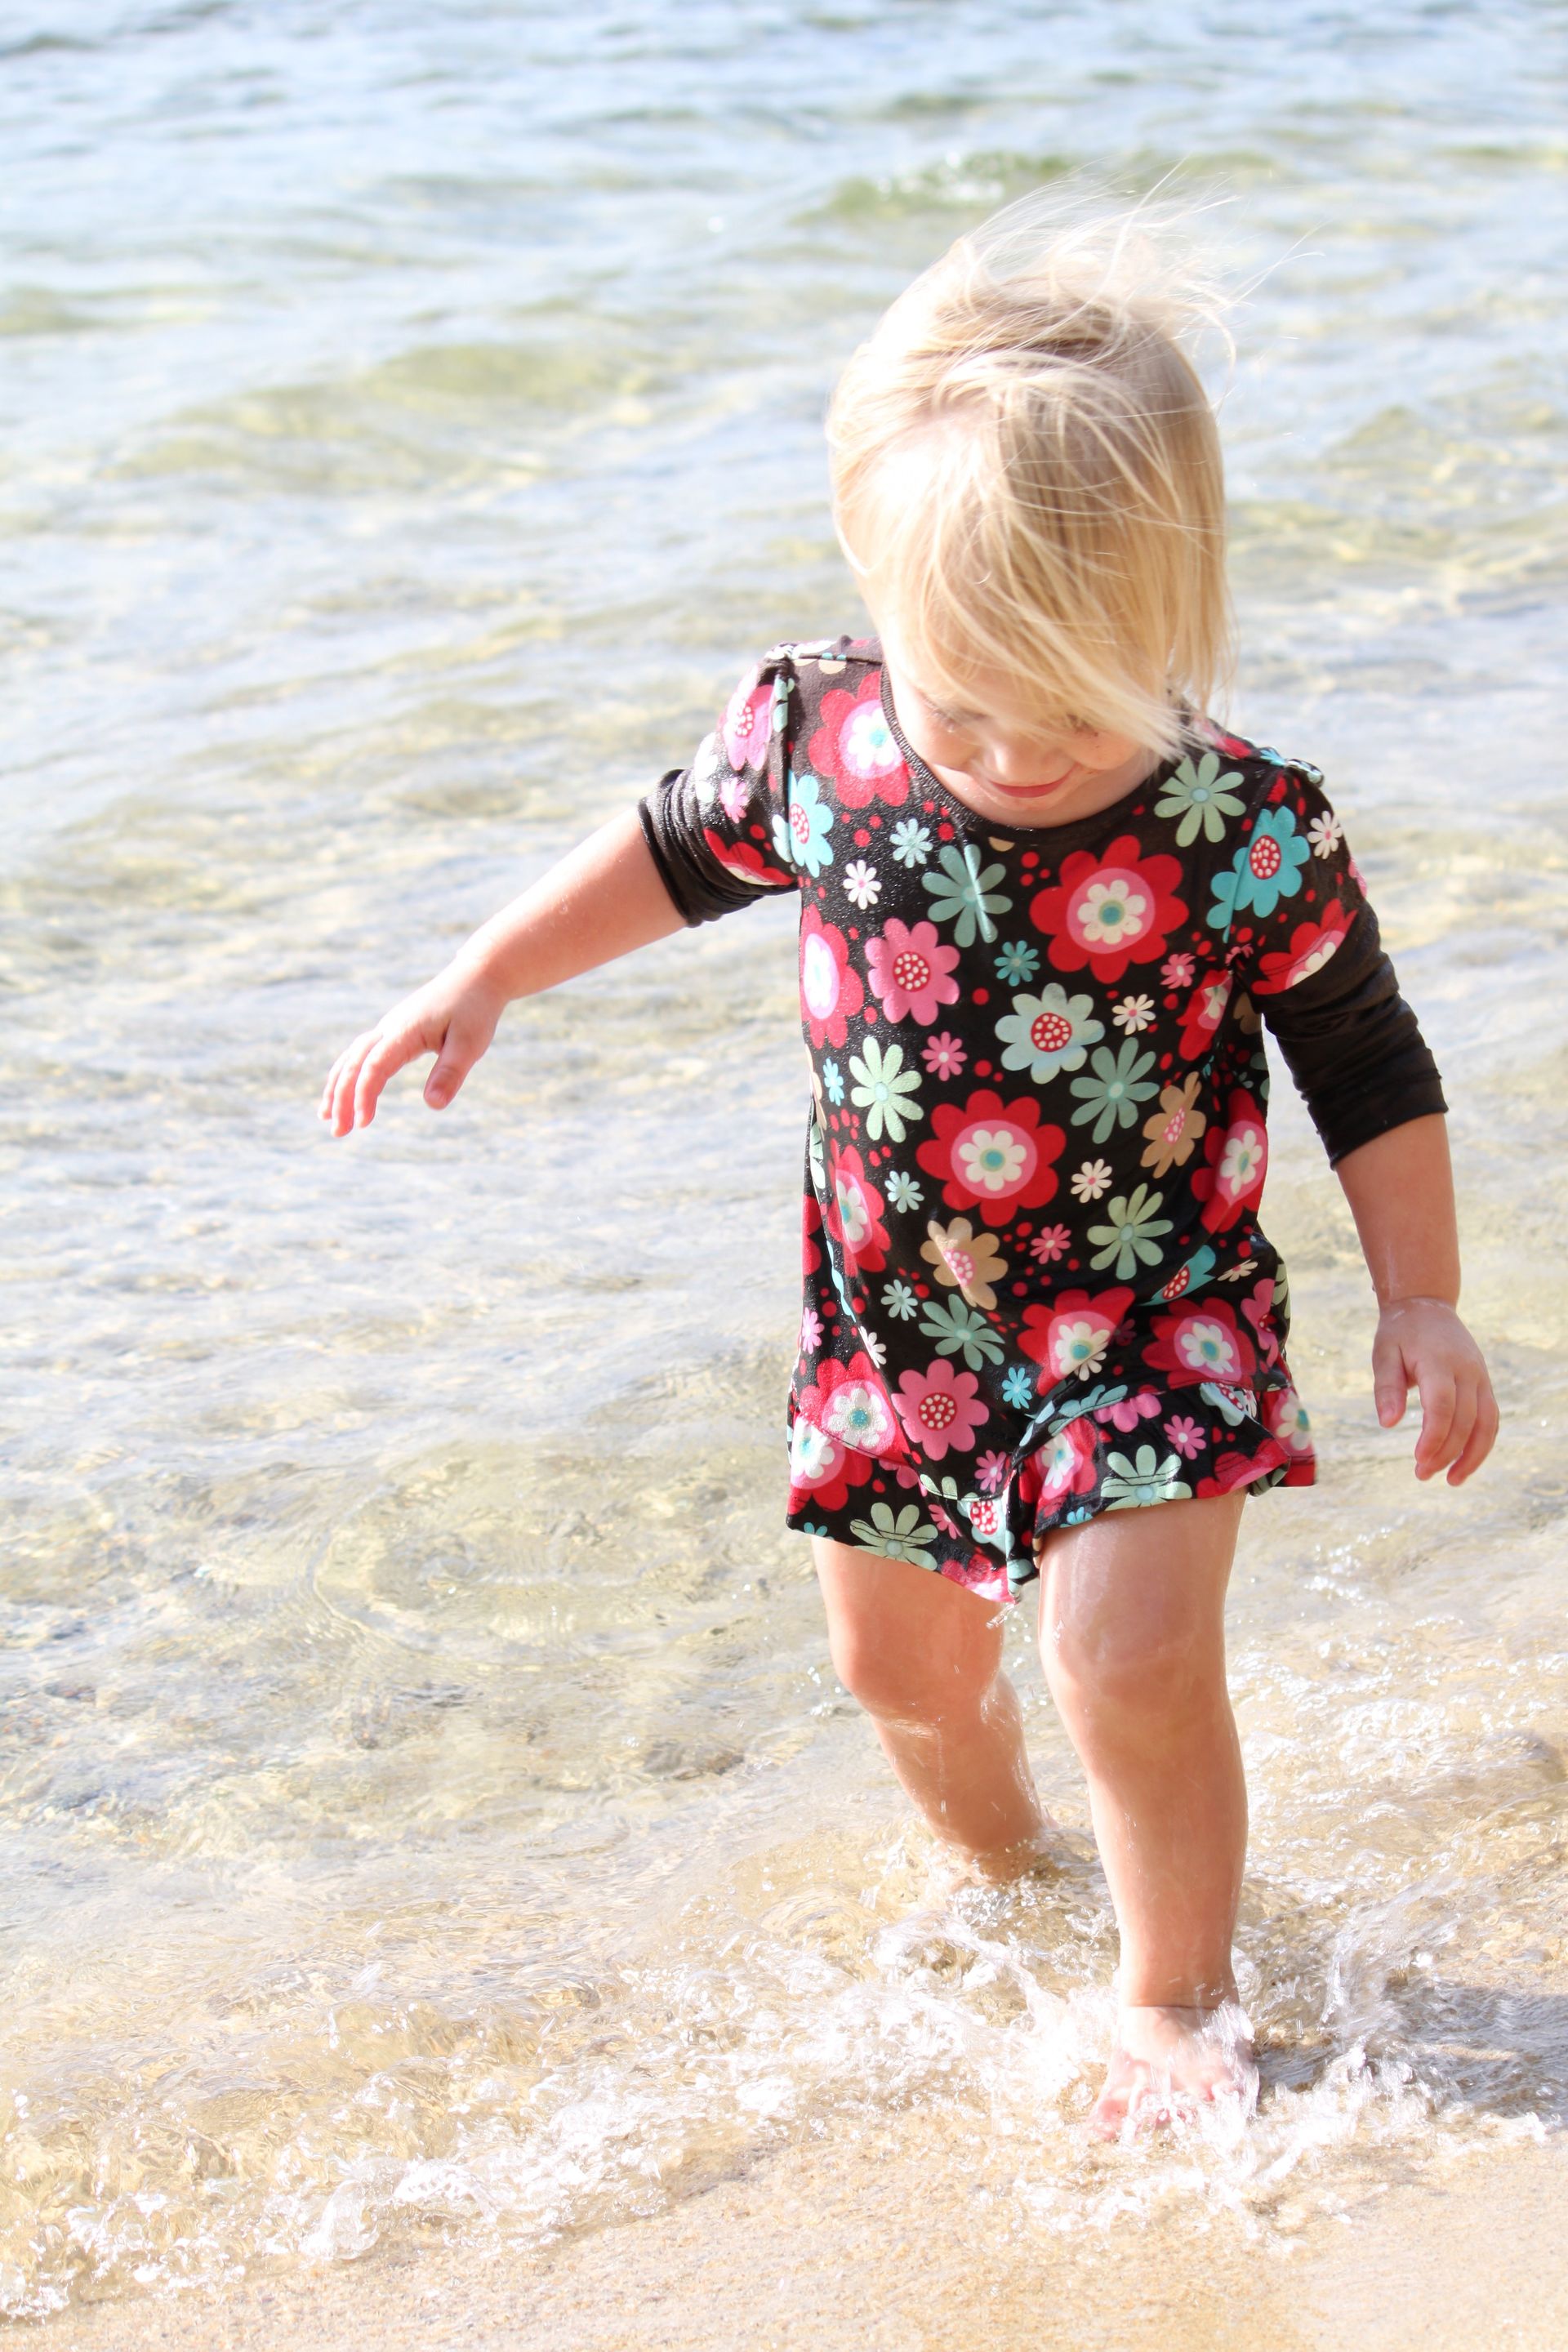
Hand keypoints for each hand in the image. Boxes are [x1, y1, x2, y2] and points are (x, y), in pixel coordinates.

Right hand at [318, 963, 504, 1135]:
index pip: (374, 1066)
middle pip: (353, 1063)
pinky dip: (348, 1074)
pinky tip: (345, 1092)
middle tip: (338, 1132)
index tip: (363, 1123)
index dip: (364, 1094)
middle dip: (341, 1098)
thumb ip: (450, 1073)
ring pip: (351, 1057)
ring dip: (337, 1087)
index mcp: (405, 1031)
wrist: (477, 976)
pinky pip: (361, 1054)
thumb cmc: (476, 1009)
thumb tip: (433, 1105)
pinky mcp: (393, 1031)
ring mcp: (388, 1028)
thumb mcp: (470, 1043)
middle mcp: (389, 1028)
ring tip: (325, 1118)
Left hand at [1371, 1297, 1497, 1485]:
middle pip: (1465, 1420)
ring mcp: (1480, 1376)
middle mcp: (1467, 1370)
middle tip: (1421, 1474)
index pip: (1442, 1405)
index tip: (1418, 1459)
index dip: (1434, 1436)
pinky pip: (1491, 1418)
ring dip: (1472, 1455)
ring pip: (1486, 1423)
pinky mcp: (1485, 1383)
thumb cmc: (1400, 1333)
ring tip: (1452, 1480)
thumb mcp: (1383, 1354)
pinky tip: (1465, 1463)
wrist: (1427, 1306)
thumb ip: (1386, 1388)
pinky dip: (1482, 1443)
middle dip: (1446, 1452)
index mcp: (1438, 1361)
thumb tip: (1388, 1423)